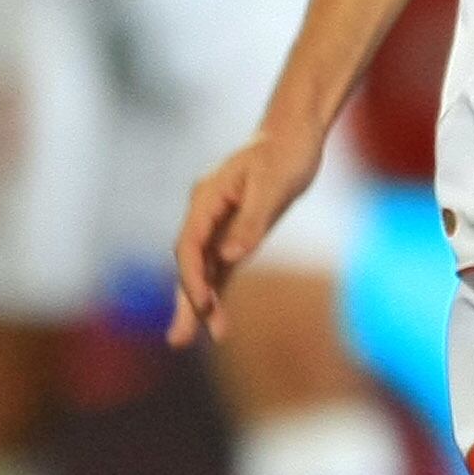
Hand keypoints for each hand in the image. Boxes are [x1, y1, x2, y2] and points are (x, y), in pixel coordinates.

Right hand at [170, 123, 325, 346]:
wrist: (294, 133)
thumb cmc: (285, 153)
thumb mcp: (273, 185)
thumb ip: (251, 222)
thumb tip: (230, 256)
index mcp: (207, 198)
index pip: (189, 245)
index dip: (192, 277)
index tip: (202, 304)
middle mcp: (206, 213)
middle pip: (189, 263)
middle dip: (185, 301)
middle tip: (179, 340)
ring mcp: (218, 224)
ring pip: (201, 270)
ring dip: (198, 304)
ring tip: (187, 340)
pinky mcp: (235, 232)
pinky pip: (219, 268)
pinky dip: (216, 293)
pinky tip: (215, 320)